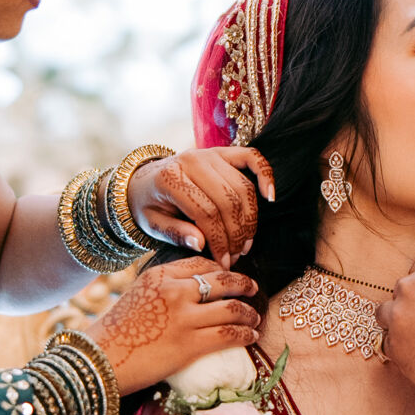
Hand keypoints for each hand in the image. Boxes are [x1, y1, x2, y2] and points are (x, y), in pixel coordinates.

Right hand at [95, 256, 258, 397]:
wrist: (101, 360)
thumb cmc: (115, 333)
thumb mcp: (137, 295)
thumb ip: (163, 288)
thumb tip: (189, 292)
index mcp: (160, 275)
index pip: (202, 264)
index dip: (222, 269)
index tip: (231, 277)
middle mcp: (175, 291)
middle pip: (222, 280)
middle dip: (243, 284)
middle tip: (253, 290)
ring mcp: (184, 318)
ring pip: (232, 308)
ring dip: (249, 313)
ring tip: (254, 318)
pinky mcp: (190, 344)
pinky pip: (229, 334)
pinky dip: (245, 334)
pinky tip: (251, 336)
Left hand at [129, 147, 272, 267]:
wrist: (145, 180)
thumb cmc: (150, 205)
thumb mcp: (152, 224)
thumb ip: (175, 234)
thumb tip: (201, 244)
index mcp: (171, 179)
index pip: (206, 213)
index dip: (219, 241)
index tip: (223, 263)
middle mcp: (193, 161)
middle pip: (229, 201)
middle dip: (236, 234)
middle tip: (236, 256)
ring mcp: (210, 153)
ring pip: (243, 187)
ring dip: (250, 219)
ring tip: (245, 243)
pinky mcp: (223, 152)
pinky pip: (252, 157)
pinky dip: (266, 175)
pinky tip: (269, 198)